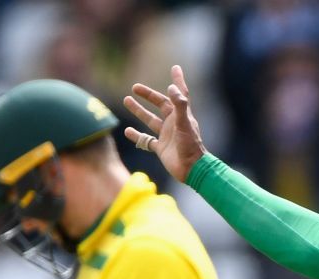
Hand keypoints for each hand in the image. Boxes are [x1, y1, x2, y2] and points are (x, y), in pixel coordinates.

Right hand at [124, 66, 206, 183]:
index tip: (175, 67)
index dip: (178, 80)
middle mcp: (173, 123)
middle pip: (160, 105)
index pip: (179, 94)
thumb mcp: (185, 123)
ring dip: (139, 111)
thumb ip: (179, 105)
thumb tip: (171, 87)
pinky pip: (146, 140)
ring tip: (126, 100)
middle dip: (148, 95)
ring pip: (150, 120)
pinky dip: (137, 136)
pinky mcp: (161, 148)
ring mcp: (167, 136)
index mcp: (181, 115)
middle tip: (134, 87)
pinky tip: (127, 131)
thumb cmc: (190, 146)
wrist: (192, 169)